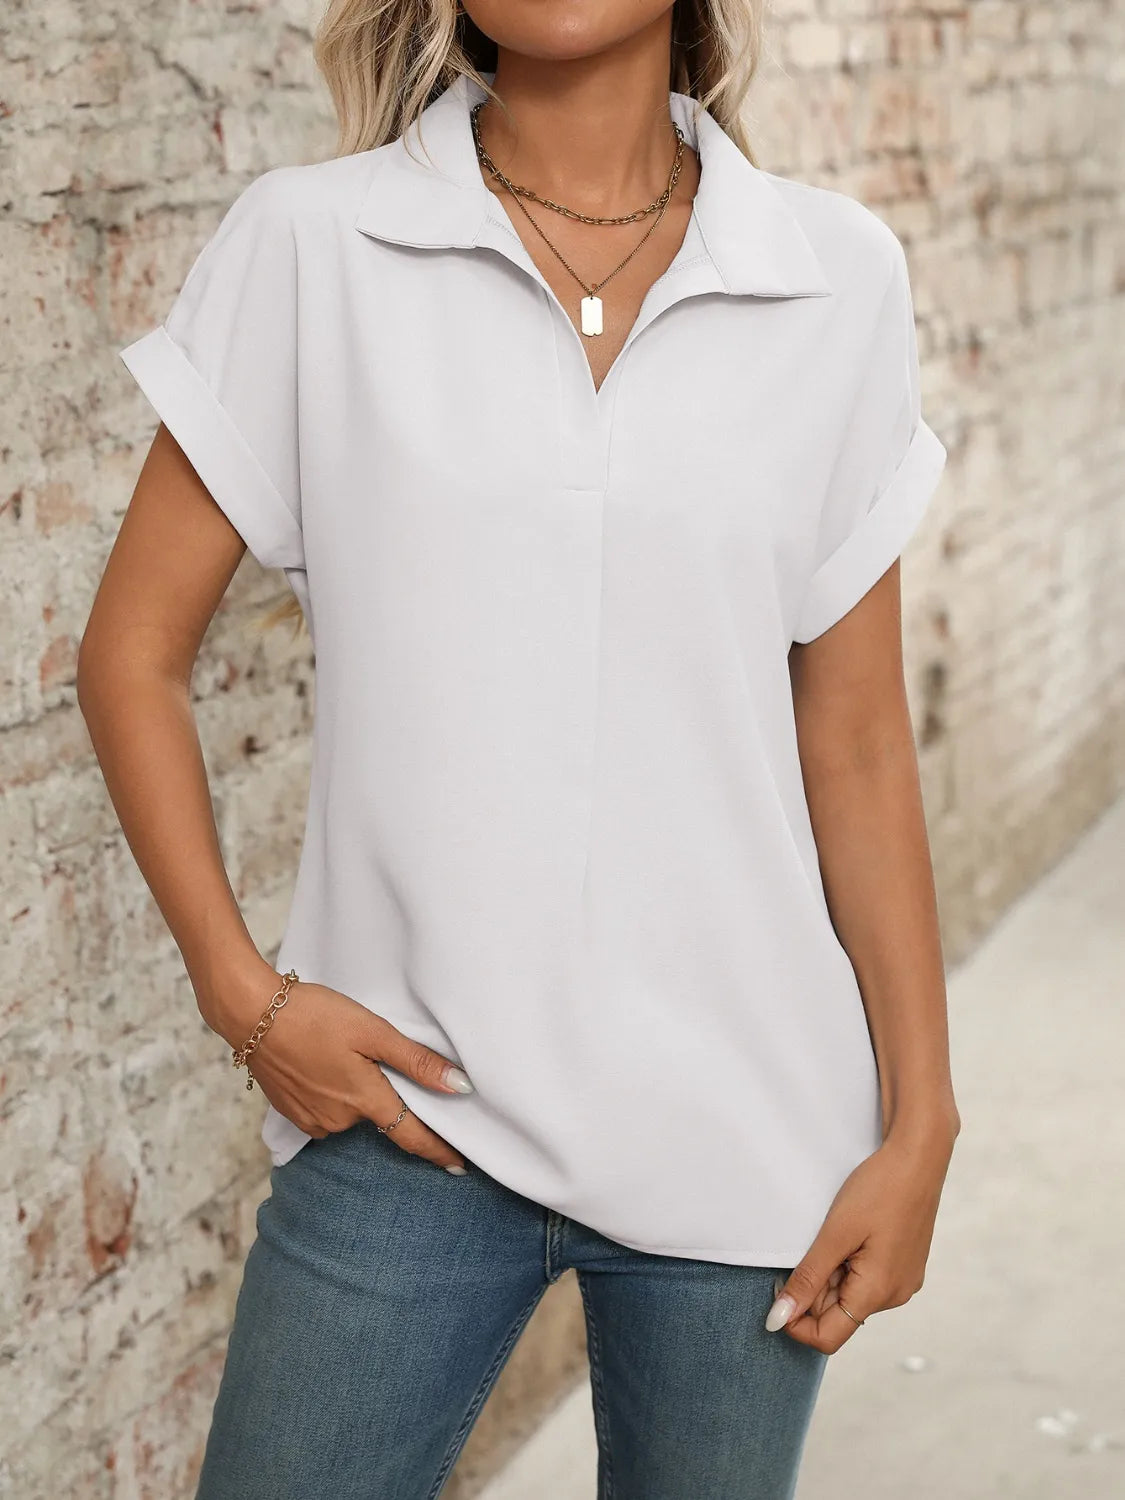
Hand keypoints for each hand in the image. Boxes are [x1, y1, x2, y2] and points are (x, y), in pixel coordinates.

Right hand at [206, 968, 473, 1172]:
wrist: (252, 1014)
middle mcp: (340, 1119)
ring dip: (355, 1093)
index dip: (438, 1152)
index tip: (460, 1167)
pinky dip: (332, 1093)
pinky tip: (322, 1065)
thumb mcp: (372, 1031)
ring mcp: (313, 1120)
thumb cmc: (314, 1016)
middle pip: (379, 1117)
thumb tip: (460, 1088)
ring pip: (351, 1112)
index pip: (412, 1136)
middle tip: (373, 1060)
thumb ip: (417, 1062)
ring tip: (343, 1055)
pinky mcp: (292, 1113)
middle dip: (384, 1096)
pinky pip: (327, 1111)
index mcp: (365, 1099)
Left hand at [764, 1112, 958, 1351]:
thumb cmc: (879, 1189)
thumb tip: (779, 1319)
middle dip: (813, 1292)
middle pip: (838, 1315)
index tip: (777, 1292)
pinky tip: (848, 1235)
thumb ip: (807, 1280)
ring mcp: (903, 1281)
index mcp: (878, 1293)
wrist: (918, 1157)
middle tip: (807, 1249)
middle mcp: (895, 1295)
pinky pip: (867, 1280)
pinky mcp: (904, 1265)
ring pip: (851, 1296)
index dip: (795, 1323)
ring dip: (830, 1276)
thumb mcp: (834, 1234)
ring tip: (832, 1236)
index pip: (828, 1338)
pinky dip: (848, 1266)